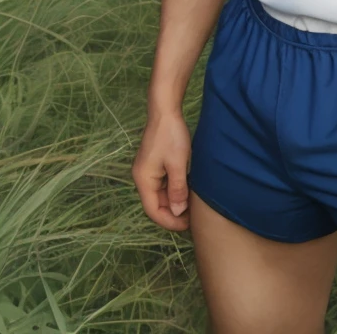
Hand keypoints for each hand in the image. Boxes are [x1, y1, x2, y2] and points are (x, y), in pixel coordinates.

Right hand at [131, 109, 191, 230]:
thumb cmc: (171, 136)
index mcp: (143, 180)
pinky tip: (189, 190)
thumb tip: (177, 212)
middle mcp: (142, 178)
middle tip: (193, 218)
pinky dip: (175, 189)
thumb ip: (177, 189)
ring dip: (175, 201)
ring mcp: (148, 170)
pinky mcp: (155, 164)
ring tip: (193, 206)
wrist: (166, 110)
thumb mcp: (177, 164)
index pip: (153, 211)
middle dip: (173, 213)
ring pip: (161, 194)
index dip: (169, 221)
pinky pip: (164, 183)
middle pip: (156, 204)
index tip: (187, 226)